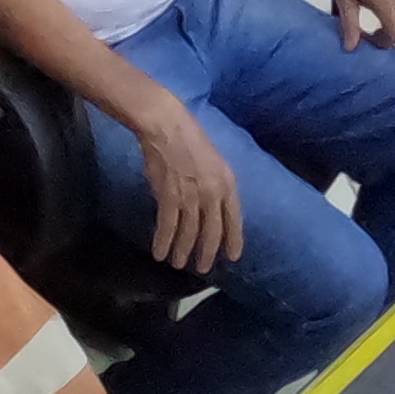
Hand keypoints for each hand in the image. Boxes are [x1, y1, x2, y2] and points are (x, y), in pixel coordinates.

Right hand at [126, 105, 245, 276]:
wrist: (166, 125)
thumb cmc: (189, 138)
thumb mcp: (214, 162)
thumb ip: (215, 186)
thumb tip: (209, 208)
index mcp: (228, 183)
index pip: (235, 219)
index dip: (233, 240)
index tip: (232, 258)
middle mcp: (213, 194)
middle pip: (212, 232)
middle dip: (207, 253)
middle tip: (202, 269)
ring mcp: (191, 196)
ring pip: (189, 233)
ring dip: (183, 251)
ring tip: (178, 263)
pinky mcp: (169, 196)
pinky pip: (167, 226)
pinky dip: (163, 242)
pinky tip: (159, 252)